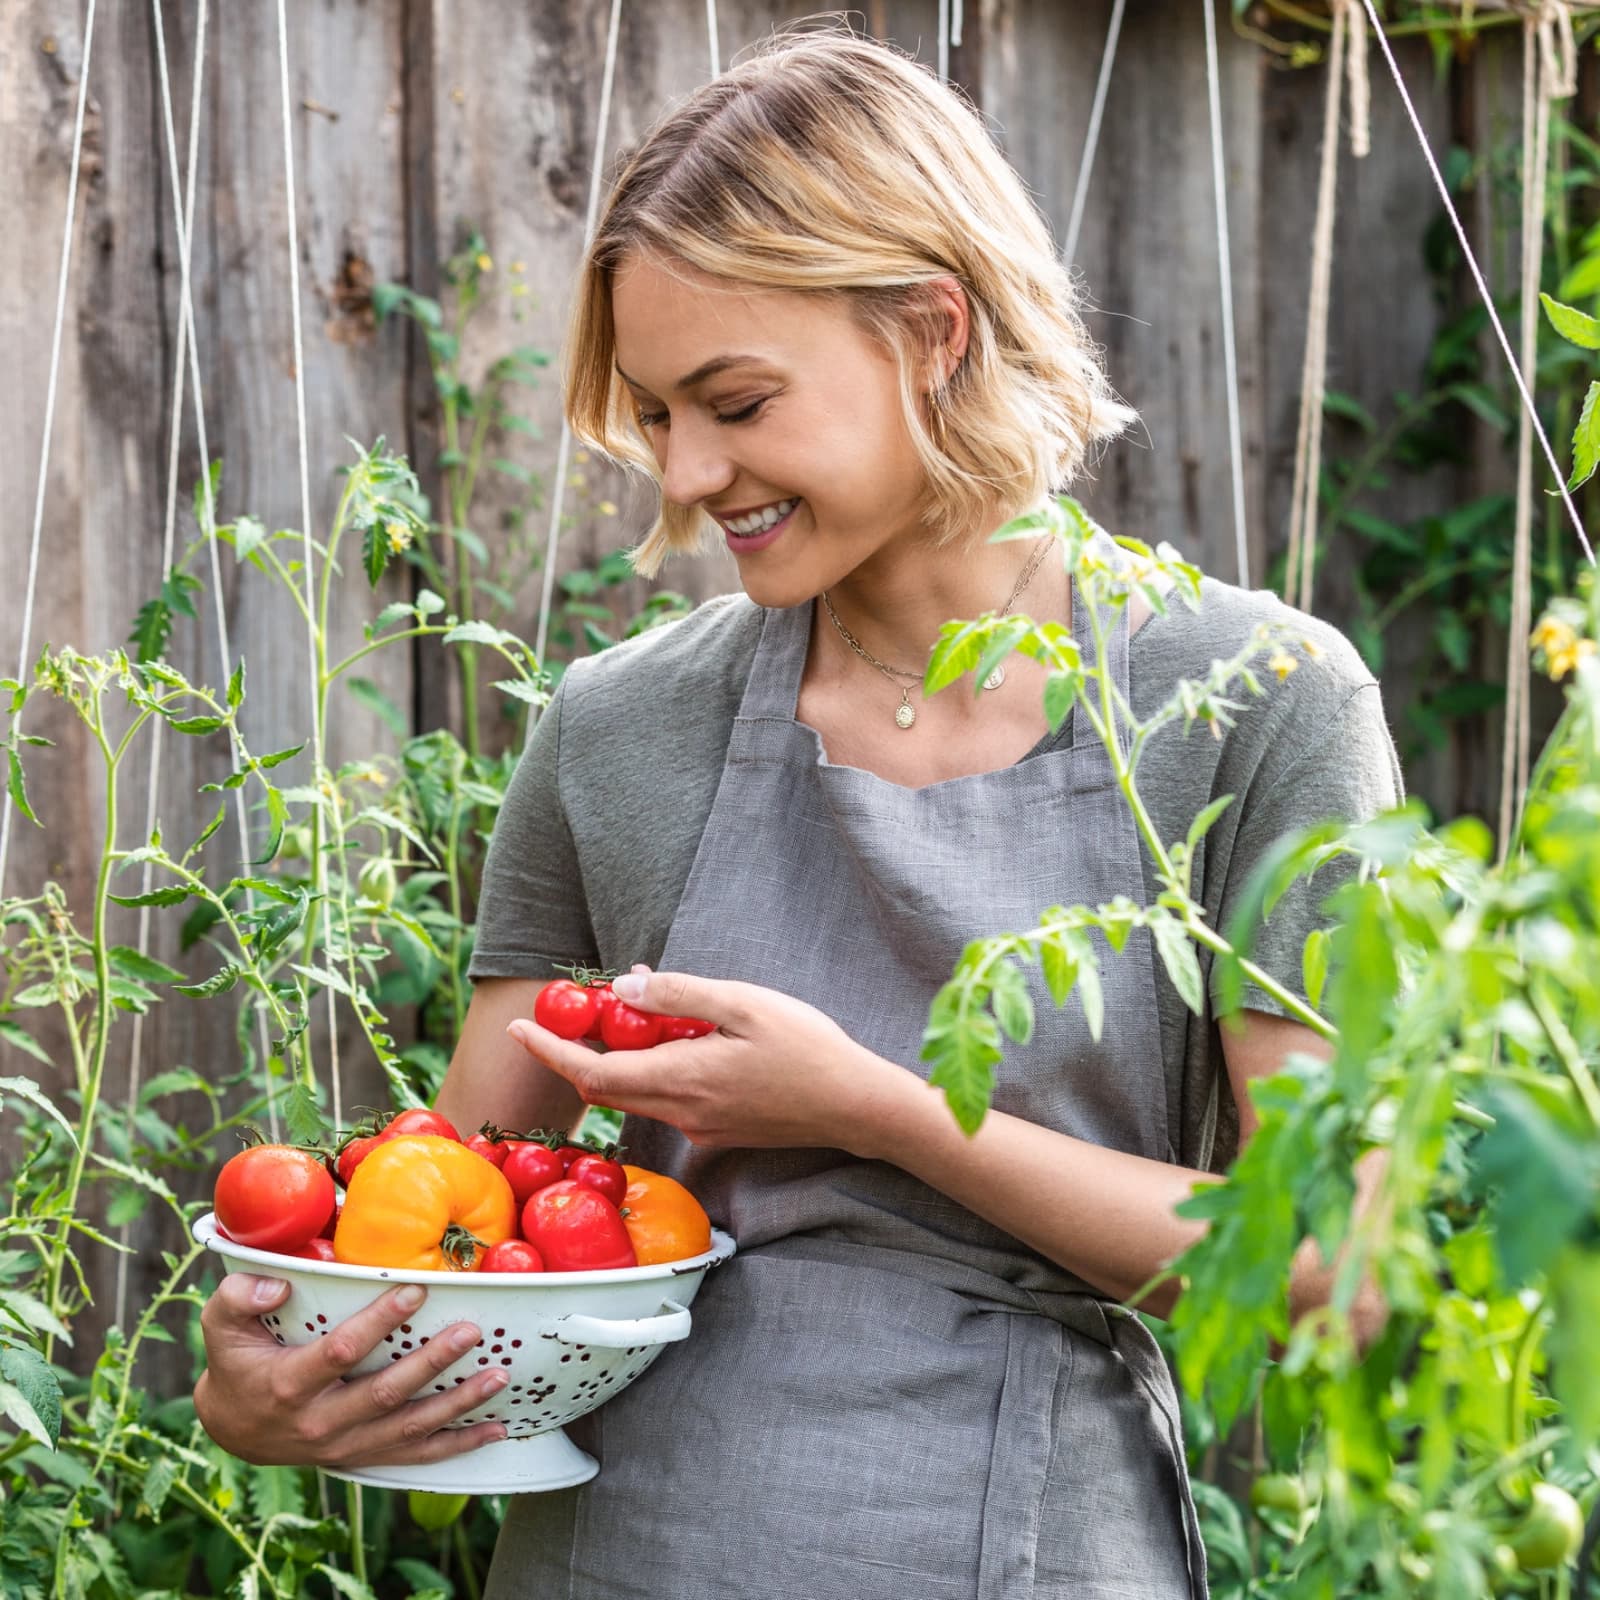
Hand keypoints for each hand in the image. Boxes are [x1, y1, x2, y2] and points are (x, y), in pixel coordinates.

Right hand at [194, 1273, 509, 1468]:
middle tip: (470, 1332)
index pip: (340, 1352)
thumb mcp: (220, 1324)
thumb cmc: (235, 1362)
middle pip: (384, 1394)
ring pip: (408, 1428)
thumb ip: (239, 1296)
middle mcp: (320, 1422)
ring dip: (458, 1404)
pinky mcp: (364, 1456)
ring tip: (497, 1375)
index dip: (378, 1322)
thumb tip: (278, 1285)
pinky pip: (416, 1456)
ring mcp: (345, 1445)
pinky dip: (458, 1445)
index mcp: (288, 1385)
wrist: (235, 1428)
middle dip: (432, 1363)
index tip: (416, 1290)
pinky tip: (496, 1430)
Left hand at [506, 967, 903, 1153]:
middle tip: (565, 1013)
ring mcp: (699, 1127)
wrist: (855, 1106)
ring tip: (627, 1013)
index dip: (550, 1052)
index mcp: (680, 1079)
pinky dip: (652, 1070)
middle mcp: (680, 1112)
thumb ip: (679, 996)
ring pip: (636, 1093)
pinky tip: (678, 1040)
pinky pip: (667, 1100)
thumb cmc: (806, 1048)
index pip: (592, 1072)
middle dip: (575, 1052)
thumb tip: (623, 990)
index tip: (519, 1029)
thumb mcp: (742, 1003)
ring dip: (617, 1058)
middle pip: (605, 1087)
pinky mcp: (718, 1131)